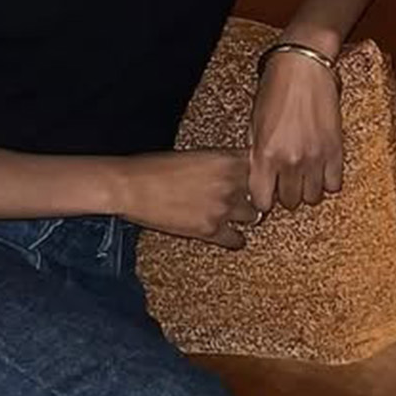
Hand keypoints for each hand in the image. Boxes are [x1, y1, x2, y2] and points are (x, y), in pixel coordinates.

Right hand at [117, 149, 260, 248]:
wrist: (131, 186)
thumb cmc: (155, 167)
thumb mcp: (196, 155)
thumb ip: (221, 162)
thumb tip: (236, 170)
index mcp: (227, 159)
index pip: (263, 167)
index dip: (264, 174)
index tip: (264, 178)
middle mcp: (231, 183)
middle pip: (263, 193)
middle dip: (256, 196)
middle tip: (250, 198)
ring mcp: (223, 208)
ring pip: (253, 216)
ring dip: (246, 216)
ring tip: (236, 215)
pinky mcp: (210, 230)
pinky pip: (236, 240)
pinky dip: (234, 239)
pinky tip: (231, 236)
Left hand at [251, 43, 346, 214]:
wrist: (303, 67)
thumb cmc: (275, 89)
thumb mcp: (255, 123)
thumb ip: (256, 153)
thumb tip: (259, 176)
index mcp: (265, 154)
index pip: (262, 201)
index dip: (263, 198)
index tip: (265, 191)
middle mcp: (290, 161)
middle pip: (289, 201)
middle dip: (285, 193)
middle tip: (284, 178)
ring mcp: (316, 158)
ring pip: (313, 197)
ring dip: (307, 189)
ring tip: (303, 174)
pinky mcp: (336, 151)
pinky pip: (334, 184)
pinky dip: (327, 181)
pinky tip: (320, 168)